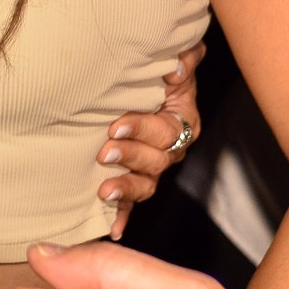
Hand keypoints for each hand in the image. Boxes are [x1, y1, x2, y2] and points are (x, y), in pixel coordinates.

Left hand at [97, 38, 204, 238]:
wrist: (140, 87)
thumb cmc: (157, 73)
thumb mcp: (174, 62)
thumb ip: (184, 58)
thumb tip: (176, 66)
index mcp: (182, 121)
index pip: (166, 131)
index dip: (142, 131)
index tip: (115, 127)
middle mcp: (170, 150)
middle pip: (156, 160)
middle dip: (130, 157)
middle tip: (105, 151)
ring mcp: (153, 169)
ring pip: (145, 184)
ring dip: (126, 188)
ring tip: (104, 190)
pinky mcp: (135, 182)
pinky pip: (132, 205)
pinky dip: (123, 217)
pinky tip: (113, 230)